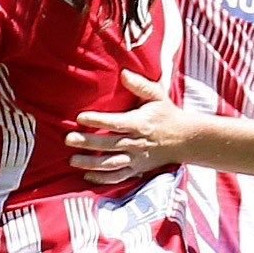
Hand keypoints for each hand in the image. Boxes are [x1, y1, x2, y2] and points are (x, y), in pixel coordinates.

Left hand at [66, 67, 190, 185]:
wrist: (184, 139)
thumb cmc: (167, 114)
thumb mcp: (157, 95)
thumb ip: (140, 85)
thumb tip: (123, 73)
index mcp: (140, 123)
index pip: (116, 123)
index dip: (98, 120)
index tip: (80, 117)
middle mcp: (136, 143)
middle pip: (109, 144)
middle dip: (88, 143)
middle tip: (68, 139)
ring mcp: (136, 159)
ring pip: (111, 164)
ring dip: (91, 163)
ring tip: (73, 160)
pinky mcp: (137, 169)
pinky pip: (119, 177)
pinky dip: (104, 179)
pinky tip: (87, 176)